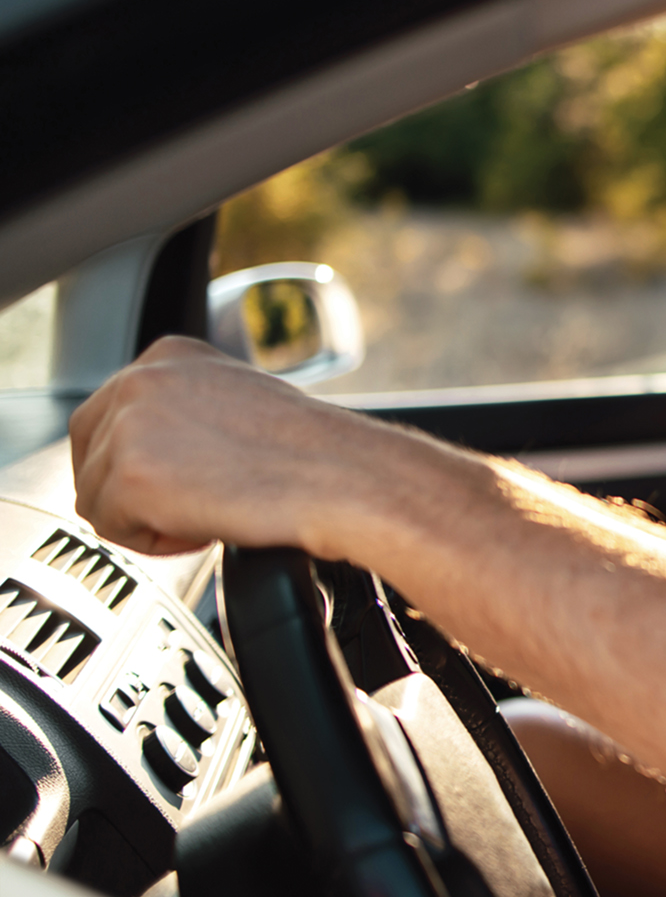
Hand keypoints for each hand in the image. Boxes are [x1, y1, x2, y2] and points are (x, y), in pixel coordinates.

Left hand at [69, 336, 408, 558]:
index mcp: (169, 354)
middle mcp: (140, 378)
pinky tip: (204, 526)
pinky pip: (111, 529)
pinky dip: (154, 542)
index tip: (189, 480)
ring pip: (96, 498)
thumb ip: (187, 411)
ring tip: (210, 512)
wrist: (345, 478)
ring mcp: (131, 424)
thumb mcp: (239, 403)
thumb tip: (158, 452)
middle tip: (196, 505)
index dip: (145, 463)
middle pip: (89, 457)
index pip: (109, 418)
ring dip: (148, 519)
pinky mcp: (129, 476)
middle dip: (133, 492)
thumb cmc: (314, 453)